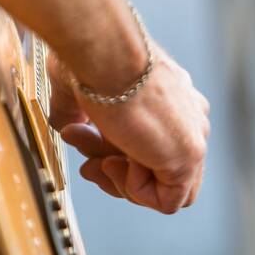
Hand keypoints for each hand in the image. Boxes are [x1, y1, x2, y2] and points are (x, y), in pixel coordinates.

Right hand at [48, 47, 209, 213]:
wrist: (103, 54)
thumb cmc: (91, 61)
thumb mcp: (77, 90)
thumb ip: (75, 110)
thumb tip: (62, 123)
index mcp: (169, 99)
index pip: (149, 145)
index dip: (112, 154)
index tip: (83, 144)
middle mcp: (187, 117)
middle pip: (158, 168)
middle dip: (115, 170)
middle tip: (86, 165)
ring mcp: (192, 136)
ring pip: (165, 187)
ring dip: (125, 184)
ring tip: (99, 163)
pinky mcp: (189, 155)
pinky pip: (168, 200)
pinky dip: (136, 191)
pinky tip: (116, 163)